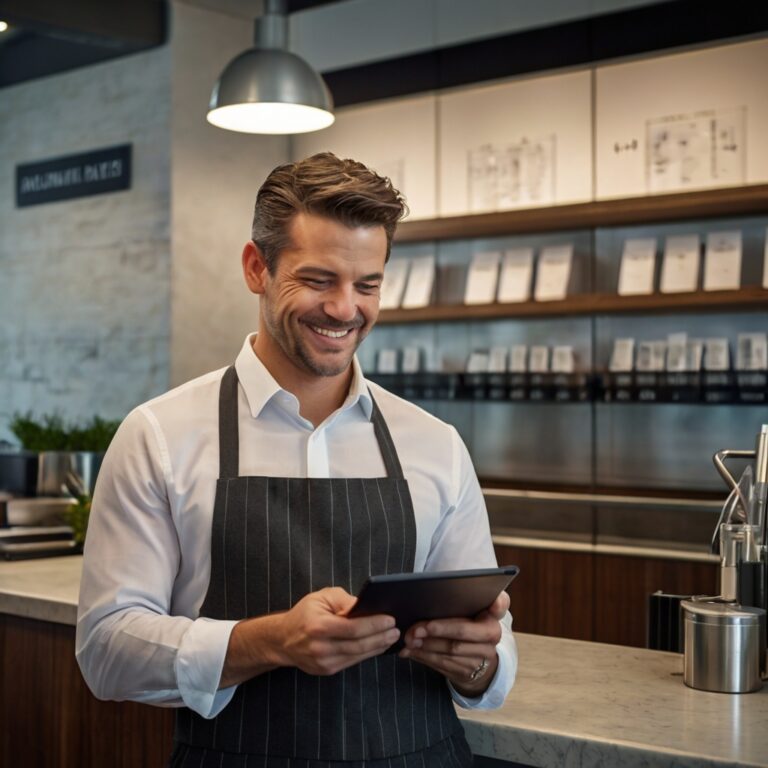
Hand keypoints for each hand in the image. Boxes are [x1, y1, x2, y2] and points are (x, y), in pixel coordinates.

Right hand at [221, 587, 399, 685]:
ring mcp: (323, 662)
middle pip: (358, 645)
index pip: (353, 628)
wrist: (282, 639)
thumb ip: (344, 600)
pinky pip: (351, 661)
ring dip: (377, 647)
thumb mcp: (321, 597)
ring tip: (391, 638)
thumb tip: (365, 607)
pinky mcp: (326, 670)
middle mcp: (320, 647)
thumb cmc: (305, 614)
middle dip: (380, 638)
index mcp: (318, 626)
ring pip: (357, 656)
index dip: (374, 625)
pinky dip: (367, 654)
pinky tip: (377, 646)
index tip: (390, 619)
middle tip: (397, 630)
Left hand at [398, 590, 509, 696]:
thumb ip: (461, 599)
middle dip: (436, 631)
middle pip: (463, 632)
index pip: (499, 605)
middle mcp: (493, 636)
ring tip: (409, 639)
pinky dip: (424, 657)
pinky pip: (444, 665)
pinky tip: (412, 651)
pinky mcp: (469, 673)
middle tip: (415, 628)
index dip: (497, 604)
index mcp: (493, 614)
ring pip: (450, 651)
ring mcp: (482, 657)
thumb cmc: (466, 624)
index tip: (493, 601)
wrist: (477, 657)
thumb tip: (432, 594)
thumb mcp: (468, 610)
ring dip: (426, 646)